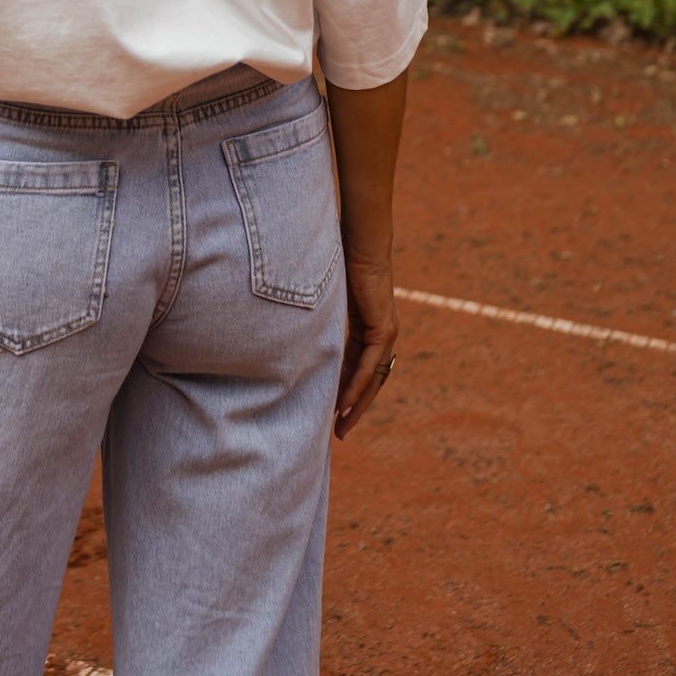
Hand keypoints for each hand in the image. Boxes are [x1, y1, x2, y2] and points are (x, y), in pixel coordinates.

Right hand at [334, 251, 397, 440]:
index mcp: (366, 328)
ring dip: (357, 404)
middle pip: (369, 381)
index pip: (358, 369)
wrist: (360, 242)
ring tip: (341, 427)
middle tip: (339, 433)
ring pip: (372, 378)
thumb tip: (290, 318)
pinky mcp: (384, 328)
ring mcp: (385, 332)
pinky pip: (370, 364)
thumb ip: (318, 313)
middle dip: (354, 408)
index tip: (330, 413)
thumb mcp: (326, 297)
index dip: (346, 392)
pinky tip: (345, 403)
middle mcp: (380, 334)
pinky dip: (357, 385)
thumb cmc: (341, 260)